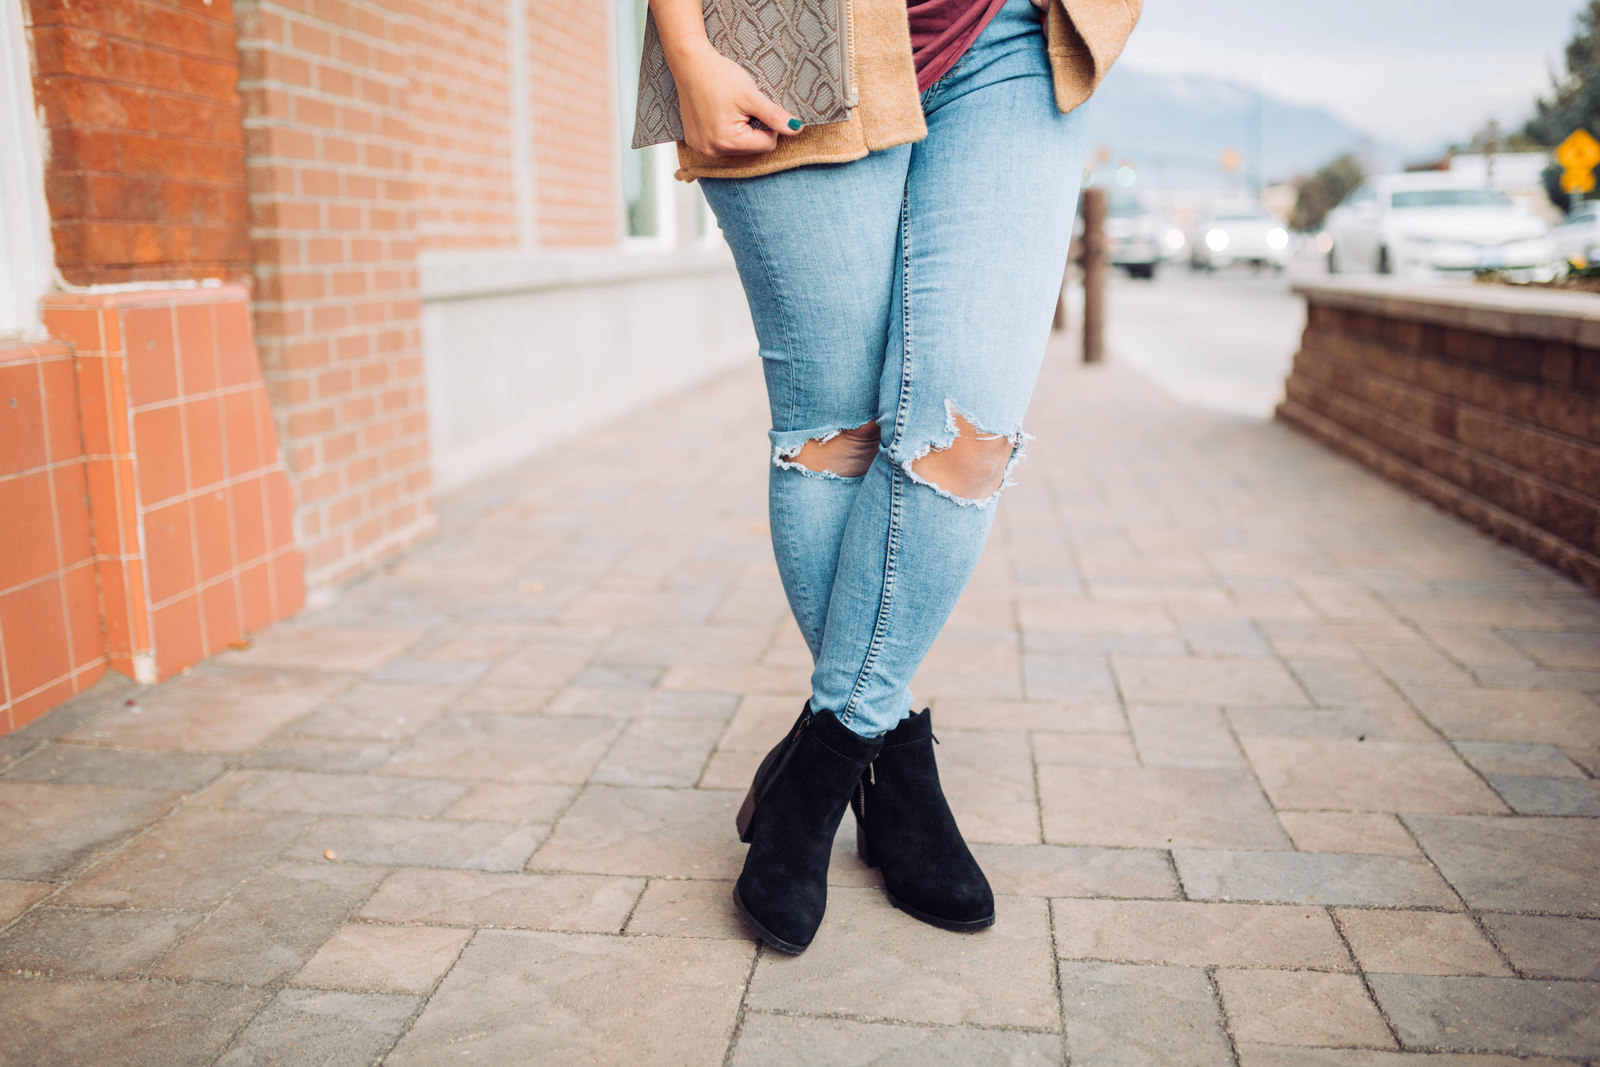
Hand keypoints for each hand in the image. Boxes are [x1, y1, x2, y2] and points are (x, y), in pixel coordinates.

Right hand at [666, 39, 802, 156]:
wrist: (690, 63)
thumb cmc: (719, 76)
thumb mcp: (751, 95)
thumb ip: (774, 115)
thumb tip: (796, 129)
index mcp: (728, 141)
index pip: (767, 144)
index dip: (769, 124)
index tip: (757, 106)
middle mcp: (712, 150)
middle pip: (751, 148)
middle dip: (752, 127)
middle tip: (741, 106)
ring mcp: (701, 147)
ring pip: (737, 146)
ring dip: (739, 129)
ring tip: (728, 108)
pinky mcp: (694, 142)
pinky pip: (720, 142)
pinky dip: (724, 130)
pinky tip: (717, 113)